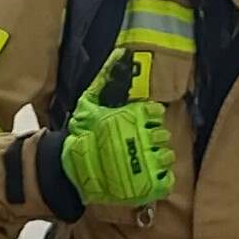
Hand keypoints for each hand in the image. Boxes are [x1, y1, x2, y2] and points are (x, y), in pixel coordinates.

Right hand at [57, 50, 174, 209]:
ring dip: (159, 157)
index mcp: (131, 118)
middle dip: (154, 137)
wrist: (70, 169)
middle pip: (163, 135)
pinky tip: (149, 174)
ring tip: (146, 159)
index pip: (156, 113)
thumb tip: (120, 53)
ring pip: (167, 156)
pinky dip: (162, 178)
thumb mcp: (89, 102)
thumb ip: (106, 78)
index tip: (143, 122)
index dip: (151, 117)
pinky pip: (166, 180)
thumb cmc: (81, 134)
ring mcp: (145, 164)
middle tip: (142, 141)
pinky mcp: (146, 186)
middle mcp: (141, 139)